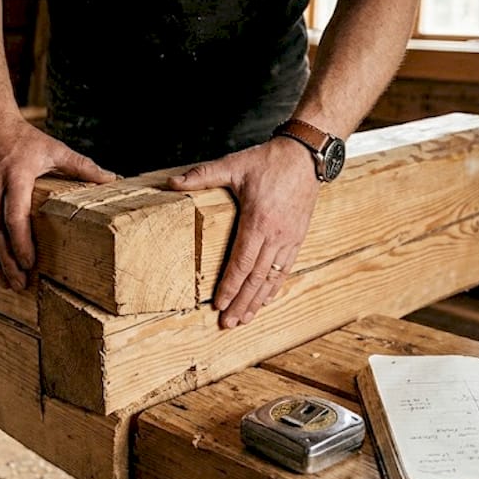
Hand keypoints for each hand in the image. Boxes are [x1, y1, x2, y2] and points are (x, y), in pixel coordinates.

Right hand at [0, 118, 117, 290]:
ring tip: (6, 282)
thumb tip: (113, 179)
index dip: (21, 243)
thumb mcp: (55, 149)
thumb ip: (82, 166)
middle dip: (8, 262)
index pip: (15, 216)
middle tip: (19, 285)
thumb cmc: (24, 138)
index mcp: (16, 175)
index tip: (30, 264)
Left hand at [169, 137, 319, 327]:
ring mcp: (289, 238)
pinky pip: (285, 268)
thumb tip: (172, 183)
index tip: (218, 304)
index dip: (229, 286)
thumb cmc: (269, 160)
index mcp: (258, 221)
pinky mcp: (298, 237)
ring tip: (244, 319)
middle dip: (241, 303)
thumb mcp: (233, 164)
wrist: (306, 155)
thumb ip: (202, 175)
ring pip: (271, 278)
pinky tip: (265, 300)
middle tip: (228, 323)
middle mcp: (275, 235)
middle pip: (256, 278)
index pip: (241, 262)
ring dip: (257, 301)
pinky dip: (274, 287)